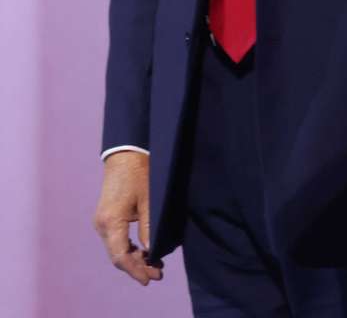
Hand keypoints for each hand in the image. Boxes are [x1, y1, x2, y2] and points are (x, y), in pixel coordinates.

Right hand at [93, 151, 162, 285]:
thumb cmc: (139, 172)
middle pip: (118, 255)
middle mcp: (102, 224)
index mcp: (110, 221)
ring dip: (135, 259)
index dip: (135, 270)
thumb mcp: (149, 200)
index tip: (149, 279)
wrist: (126, 152)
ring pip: (117, 249)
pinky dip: (130, 249)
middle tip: (158, 274)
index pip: (120, 256)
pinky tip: (145, 252)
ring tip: (155, 265)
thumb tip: (152, 252)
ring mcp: (102, 221)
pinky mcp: (107, 217)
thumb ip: (149, 227)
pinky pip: (116, 240)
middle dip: (137, 267)